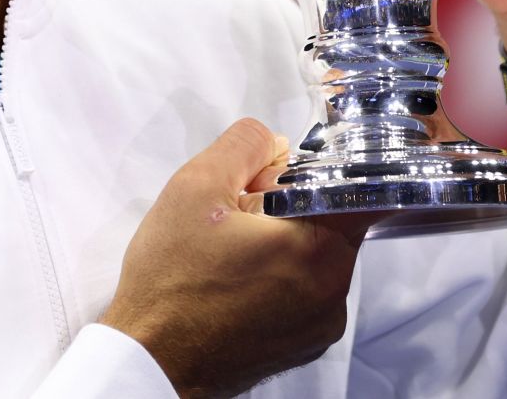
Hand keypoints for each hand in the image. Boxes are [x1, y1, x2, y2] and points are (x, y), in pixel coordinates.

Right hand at [99, 119, 378, 397]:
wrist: (149, 363)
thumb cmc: (170, 283)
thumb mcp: (195, 188)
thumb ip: (244, 145)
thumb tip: (276, 142)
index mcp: (318, 252)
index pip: (357, 189)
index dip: (319, 169)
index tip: (283, 173)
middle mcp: (333, 295)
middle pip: (334, 222)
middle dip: (293, 205)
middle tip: (241, 210)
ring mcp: (320, 327)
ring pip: (317, 257)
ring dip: (284, 242)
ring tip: (232, 249)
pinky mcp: (302, 346)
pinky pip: (305, 291)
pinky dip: (280, 276)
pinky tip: (235, 278)